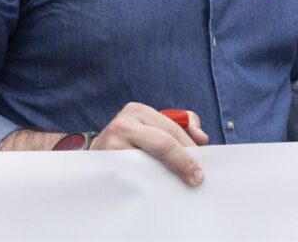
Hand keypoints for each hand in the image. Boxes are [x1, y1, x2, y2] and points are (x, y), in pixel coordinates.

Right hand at [91, 103, 207, 185]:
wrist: (96, 156)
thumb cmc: (131, 139)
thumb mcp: (153, 124)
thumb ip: (182, 124)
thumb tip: (201, 138)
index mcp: (137, 110)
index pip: (171, 131)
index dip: (189, 150)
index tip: (201, 168)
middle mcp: (123, 124)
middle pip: (162, 144)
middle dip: (183, 162)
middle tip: (196, 178)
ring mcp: (111, 145)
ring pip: (148, 163)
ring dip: (166, 175)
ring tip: (179, 183)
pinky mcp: (105, 166)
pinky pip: (132, 177)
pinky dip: (148, 183)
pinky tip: (157, 188)